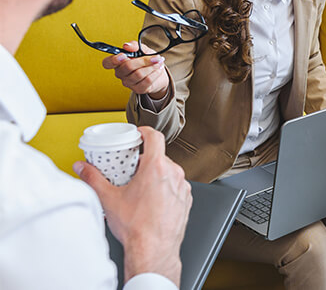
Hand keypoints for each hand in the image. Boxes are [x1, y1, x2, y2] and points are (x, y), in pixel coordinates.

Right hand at [75, 126, 191, 285]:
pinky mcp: (186, 200)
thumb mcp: (109, 199)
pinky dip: (164, 188)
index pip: (155, 136)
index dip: (145, 131)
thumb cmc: (136, 227)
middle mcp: (174, 174)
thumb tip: (82, 168)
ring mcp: (182, 187)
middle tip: (131, 169)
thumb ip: (93, 178)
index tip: (139, 133)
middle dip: (144, 160)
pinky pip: (175, 186)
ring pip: (169, 172)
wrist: (153, 250)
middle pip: (159, 156)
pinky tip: (152, 200)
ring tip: (140, 188)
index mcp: (156, 168)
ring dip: (155, 175)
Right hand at [102, 41, 168, 97]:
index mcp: (117, 62)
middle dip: (144, 60)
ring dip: (152, 66)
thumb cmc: (146, 59)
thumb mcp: (142, 49)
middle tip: (155, 57)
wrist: (158, 71)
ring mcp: (128, 83)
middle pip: (127, 67)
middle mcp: (120, 73)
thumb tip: (126, 46)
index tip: (123, 55)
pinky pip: (147, 80)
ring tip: (159, 62)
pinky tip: (158, 69)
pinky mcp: (138, 89)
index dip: (113, 60)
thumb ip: (134, 46)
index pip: (107, 63)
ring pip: (139, 74)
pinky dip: (155, 73)